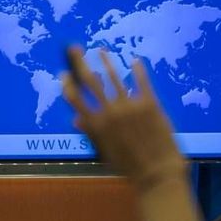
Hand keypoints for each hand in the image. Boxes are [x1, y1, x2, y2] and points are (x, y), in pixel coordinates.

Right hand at [62, 47, 184, 190]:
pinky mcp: (150, 103)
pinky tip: (134, 61)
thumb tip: (76, 119)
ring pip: (114, 77)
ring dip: (106, 61)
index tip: (64, 73)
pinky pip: (141, 81)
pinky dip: (137, 70)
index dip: (68, 85)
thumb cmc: (127, 165)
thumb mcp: (104, 151)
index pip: (76, 99)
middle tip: (74, 49)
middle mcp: (110, 112)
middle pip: (91, 81)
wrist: (156, 171)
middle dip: (80, 63)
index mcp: (96, 125)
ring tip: (101, 50)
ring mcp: (130, 106)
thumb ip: (91, 132)